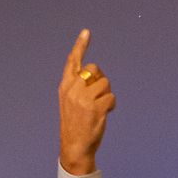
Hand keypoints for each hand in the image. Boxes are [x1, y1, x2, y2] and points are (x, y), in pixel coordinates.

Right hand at [58, 29, 115, 174]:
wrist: (74, 146)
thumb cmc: (75, 124)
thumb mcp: (69, 102)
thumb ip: (78, 87)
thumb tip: (95, 75)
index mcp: (65, 86)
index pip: (73, 61)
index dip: (80, 46)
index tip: (86, 32)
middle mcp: (73, 89)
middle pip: (95, 70)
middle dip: (101, 80)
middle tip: (99, 95)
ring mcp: (84, 98)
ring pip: (106, 83)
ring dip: (107, 95)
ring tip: (100, 108)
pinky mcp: (96, 107)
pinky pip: (112, 97)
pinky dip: (112, 105)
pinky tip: (106, 114)